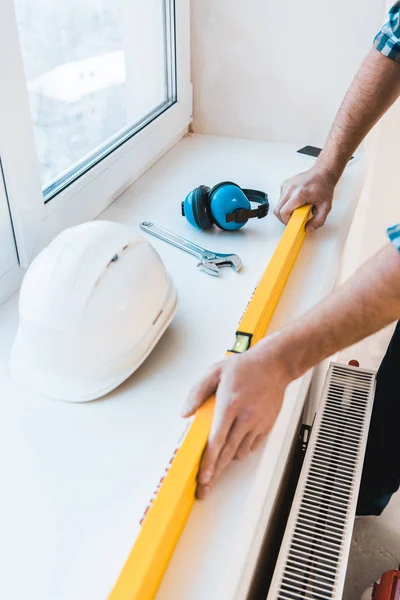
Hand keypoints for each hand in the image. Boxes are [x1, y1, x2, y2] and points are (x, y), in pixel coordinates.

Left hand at [181, 338, 291, 498]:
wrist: (274, 364)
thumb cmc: (245, 366)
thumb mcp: (215, 372)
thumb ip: (197, 392)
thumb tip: (185, 411)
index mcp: (229, 404)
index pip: (216, 440)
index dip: (209, 462)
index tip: (203, 476)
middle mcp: (244, 417)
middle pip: (227, 453)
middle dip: (214, 474)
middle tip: (205, 488)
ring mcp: (257, 423)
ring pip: (239, 452)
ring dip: (226, 462)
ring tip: (216, 468)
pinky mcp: (266, 426)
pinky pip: (251, 446)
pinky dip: (240, 451)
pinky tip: (232, 449)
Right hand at [274, 167, 336, 231]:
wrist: (322, 173)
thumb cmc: (324, 188)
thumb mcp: (326, 207)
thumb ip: (318, 221)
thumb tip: (308, 229)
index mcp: (300, 193)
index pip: (284, 211)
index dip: (286, 221)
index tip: (293, 223)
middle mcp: (290, 188)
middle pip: (277, 210)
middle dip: (283, 218)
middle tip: (293, 220)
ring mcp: (286, 185)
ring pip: (278, 205)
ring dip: (284, 211)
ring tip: (296, 210)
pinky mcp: (284, 184)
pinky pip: (280, 199)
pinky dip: (285, 204)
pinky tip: (295, 202)